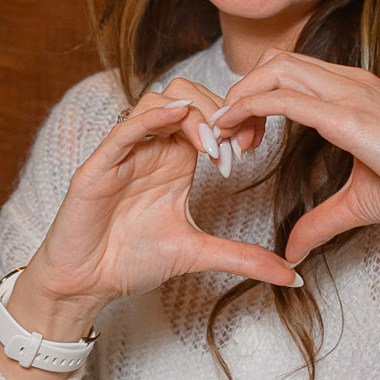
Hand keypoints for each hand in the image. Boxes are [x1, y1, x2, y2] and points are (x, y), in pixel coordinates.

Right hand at [10, 76, 299, 348]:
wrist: (87, 284)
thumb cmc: (132, 261)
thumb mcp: (198, 254)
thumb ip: (243, 258)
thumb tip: (292, 275)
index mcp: (174, 160)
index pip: (207, 115)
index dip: (233, 122)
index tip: (251, 150)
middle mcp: (150, 148)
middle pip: (185, 95)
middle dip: (217, 112)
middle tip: (234, 147)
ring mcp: (124, 153)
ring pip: (156, 101)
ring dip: (190, 116)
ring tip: (211, 149)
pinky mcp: (99, 166)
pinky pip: (124, 128)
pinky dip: (151, 118)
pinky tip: (177, 117)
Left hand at [205, 54, 379, 263]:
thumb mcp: (355, 205)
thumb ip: (319, 222)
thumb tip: (292, 250)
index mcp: (353, 91)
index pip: (290, 72)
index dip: (256, 96)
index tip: (241, 138)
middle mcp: (350, 82)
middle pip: (276, 61)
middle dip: (242, 92)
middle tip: (227, 137)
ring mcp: (351, 94)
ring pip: (276, 70)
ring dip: (241, 97)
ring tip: (225, 135)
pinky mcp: (349, 116)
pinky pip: (287, 98)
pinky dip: (251, 108)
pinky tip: (234, 130)